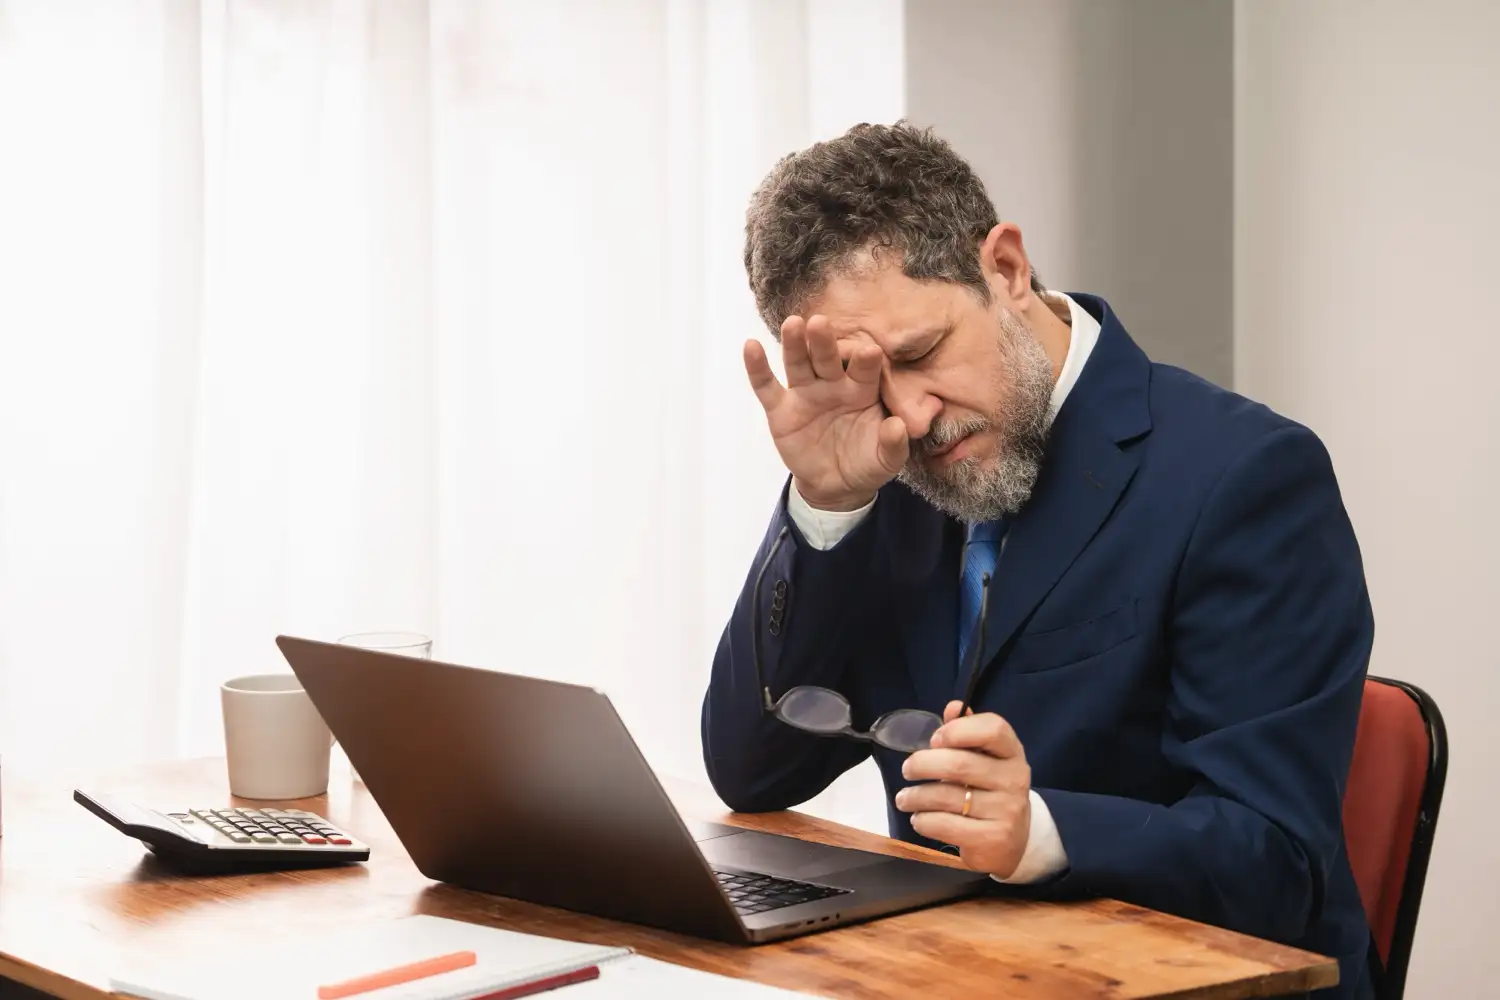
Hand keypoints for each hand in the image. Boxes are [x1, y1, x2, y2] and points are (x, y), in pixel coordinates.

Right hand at [744, 315, 908, 510]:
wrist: (837, 485)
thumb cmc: (866, 463)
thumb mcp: (886, 460)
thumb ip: (893, 444)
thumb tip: (899, 427)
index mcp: (861, 389)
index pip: (863, 369)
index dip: (865, 361)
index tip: (869, 352)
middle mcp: (832, 384)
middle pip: (827, 357)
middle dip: (824, 341)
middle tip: (821, 322)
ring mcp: (805, 394)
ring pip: (798, 364)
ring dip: (794, 344)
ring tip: (792, 324)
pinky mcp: (780, 410)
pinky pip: (767, 387)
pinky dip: (757, 368)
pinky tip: (751, 346)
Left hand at [894, 701, 1031, 878]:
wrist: (1012, 841)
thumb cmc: (989, 791)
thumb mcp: (984, 759)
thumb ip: (967, 731)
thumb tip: (952, 708)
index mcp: (1012, 752)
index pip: (993, 729)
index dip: (959, 730)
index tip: (935, 739)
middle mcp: (1014, 779)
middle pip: (960, 764)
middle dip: (923, 764)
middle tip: (907, 769)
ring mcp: (1006, 811)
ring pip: (946, 796)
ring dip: (916, 796)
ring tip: (905, 798)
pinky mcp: (993, 839)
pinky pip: (945, 824)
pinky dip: (923, 820)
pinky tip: (919, 818)